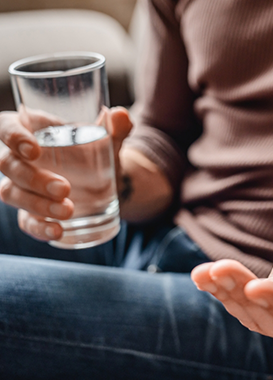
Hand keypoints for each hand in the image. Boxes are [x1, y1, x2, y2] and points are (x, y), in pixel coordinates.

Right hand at [0, 107, 131, 241]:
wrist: (105, 180)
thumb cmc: (95, 151)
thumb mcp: (107, 139)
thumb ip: (115, 128)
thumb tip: (121, 115)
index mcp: (30, 129)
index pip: (5, 127)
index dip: (12, 137)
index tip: (34, 151)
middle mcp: (18, 157)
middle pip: (7, 165)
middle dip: (33, 178)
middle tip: (65, 188)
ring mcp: (21, 186)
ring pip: (11, 194)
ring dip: (37, 204)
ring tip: (69, 210)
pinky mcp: (30, 211)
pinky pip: (25, 221)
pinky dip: (39, 228)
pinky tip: (58, 231)